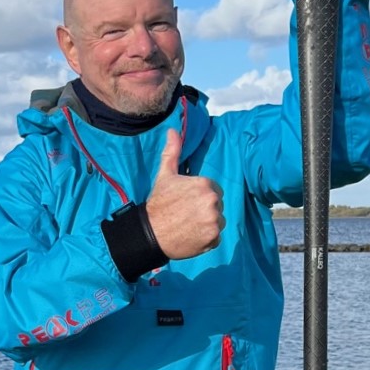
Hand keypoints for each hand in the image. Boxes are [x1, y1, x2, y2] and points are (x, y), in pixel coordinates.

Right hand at [145, 129, 223, 259]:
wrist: (151, 233)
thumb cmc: (159, 203)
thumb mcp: (165, 175)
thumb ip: (173, 152)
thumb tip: (173, 131)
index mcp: (205, 184)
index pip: (213, 189)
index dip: (199, 195)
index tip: (186, 201)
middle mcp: (213, 202)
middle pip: (217, 205)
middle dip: (205, 209)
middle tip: (186, 213)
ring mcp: (214, 221)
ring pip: (218, 220)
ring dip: (207, 223)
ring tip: (189, 224)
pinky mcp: (214, 238)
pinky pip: (216, 237)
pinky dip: (207, 238)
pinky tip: (192, 235)